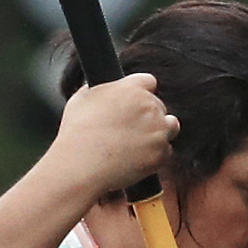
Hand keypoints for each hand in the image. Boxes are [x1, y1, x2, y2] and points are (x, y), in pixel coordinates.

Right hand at [51, 74, 176, 204]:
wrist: (81, 165)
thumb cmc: (77, 134)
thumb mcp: (82, 99)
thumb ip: (100, 91)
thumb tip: (102, 92)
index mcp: (131, 89)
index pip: (149, 82)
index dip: (142, 93)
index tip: (136, 104)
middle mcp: (149, 106)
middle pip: (159, 106)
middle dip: (148, 116)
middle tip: (131, 130)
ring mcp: (158, 130)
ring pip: (170, 126)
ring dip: (159, 132)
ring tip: (140, 143)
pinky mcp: (161, 153)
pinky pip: (166, 151)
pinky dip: (156, 156)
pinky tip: (138, 158)